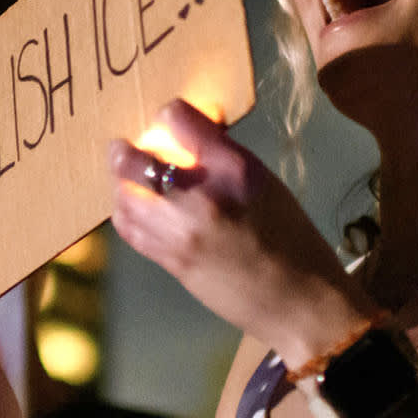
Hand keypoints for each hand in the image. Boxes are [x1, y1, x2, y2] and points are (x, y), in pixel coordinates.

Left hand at [110, 100, 372, 365]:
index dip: (171, 115)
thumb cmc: (291, 238)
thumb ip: (224, 158)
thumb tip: (192, 133)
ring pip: (124, 197)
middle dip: (126, 151)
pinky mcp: (171, 261)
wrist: (298, 302)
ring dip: (119, 182)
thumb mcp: (266, 184)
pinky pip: (130, 229)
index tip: (169, 119)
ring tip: (124, 176)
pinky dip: (124, 212)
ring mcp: (181, 233)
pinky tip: (130, 206)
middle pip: (137, 161)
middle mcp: (202, 198)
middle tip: (124, 148)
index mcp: (236, 170)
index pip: (180, 120)